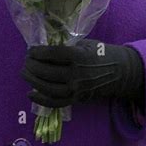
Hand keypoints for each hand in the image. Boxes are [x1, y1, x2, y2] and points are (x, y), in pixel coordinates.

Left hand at [22, 38, 144, 106]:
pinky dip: (41, 99)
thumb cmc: (102, 53)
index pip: (52, 54)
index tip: (30, 50)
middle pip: (47, 71)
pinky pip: (56, 102)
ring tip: (24, 73)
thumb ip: (66, 46)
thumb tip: (45, 49)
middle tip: (25, 61)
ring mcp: (76, 89)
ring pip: (48, 88)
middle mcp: (76, 74)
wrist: (120, 72)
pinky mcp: (77, 100)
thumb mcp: (85, 43)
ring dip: (32, 80)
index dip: (38, 52)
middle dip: (32, 65)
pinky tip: (30, 93)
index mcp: (79, 56)